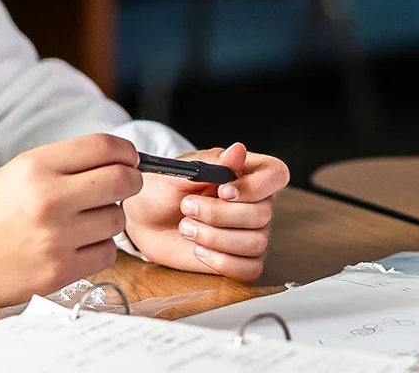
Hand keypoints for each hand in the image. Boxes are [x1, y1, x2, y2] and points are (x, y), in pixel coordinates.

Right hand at [0, 133, 142, 321]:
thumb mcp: (16, 171)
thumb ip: (63, 165)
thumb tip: (115, 160)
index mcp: (36, 165)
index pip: (104, 146)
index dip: (126, 151)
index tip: (129, 158)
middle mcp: (50, 198)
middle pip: (122, 181)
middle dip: (130, 181)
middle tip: (122, 186)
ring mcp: (56, 238)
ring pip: (117, 221)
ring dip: (109, 218)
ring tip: (84, 220)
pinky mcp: (58, 273)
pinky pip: (106, 254)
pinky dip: (99, 248)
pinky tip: (78, 245)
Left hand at [122, 143, 288, 281]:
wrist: (142, 218)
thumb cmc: (161, 188)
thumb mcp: (179, 170)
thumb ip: (210, 163)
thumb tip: (238, 150)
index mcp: (243, 171)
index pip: (276, 174)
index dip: (256, 187)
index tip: (222, 191)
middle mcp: (252, 201)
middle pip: (263, 214)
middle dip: (219, 215)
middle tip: (187, 207)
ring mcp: (247, 231)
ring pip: (257, 243)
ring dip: (216, 238)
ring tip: (186, 228)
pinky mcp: (238, 259)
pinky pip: (250, 269)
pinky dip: (222, 262)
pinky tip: (198, 250)